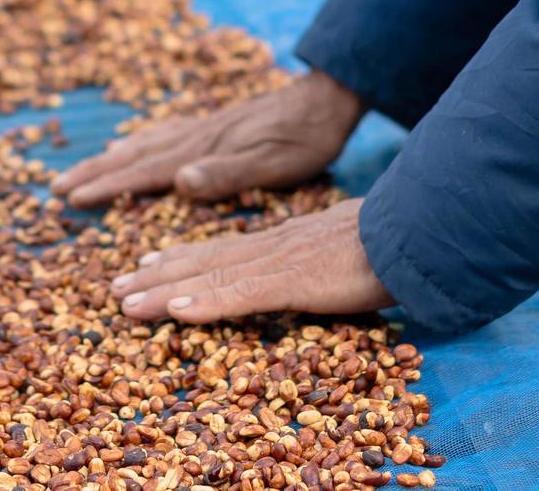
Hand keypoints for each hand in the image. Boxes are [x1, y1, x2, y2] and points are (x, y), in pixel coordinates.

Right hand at [50, 71, 364, 207]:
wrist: (325, 99)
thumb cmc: (304, 139)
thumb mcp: (274, 163)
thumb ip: (226, 173)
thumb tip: (178, 181)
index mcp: (202, 151)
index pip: (144, 172)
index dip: (107, 186)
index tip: (71, 199)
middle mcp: (194, 137)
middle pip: (133, 156)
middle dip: (94, 172)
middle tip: (56, 187)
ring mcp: (201, 128)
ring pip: (143, 144)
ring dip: (108, 158)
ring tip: (80, 169)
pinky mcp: (212, 125)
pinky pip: (161, 134)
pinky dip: (136, 142)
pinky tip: (131, 145)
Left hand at [109, 197, 391, 320]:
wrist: (423, 227)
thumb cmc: (393, 239)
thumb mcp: (341, 248)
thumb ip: (315, 259)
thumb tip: (307, 269)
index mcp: (281, 242)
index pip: (220, 250)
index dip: (180, 259)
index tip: (145, 266)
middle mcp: (271, 248)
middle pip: (203, 262)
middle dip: (156, 276)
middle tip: (114, 288)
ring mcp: (280, 263)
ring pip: (210, 278)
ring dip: (164, 292)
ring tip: (125, 302)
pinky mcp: (297, 281)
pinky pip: (243, 295)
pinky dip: (208, 303)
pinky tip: (177, 311)